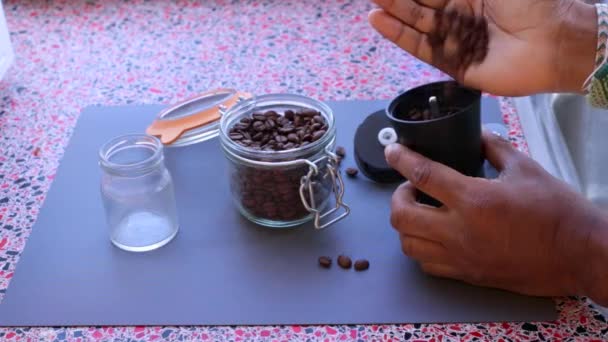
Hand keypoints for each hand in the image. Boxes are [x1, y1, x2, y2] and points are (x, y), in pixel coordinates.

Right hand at [368, 0, 596, 95]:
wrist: (551, 43)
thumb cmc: (530, 4)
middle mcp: (460, 16)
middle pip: (420, 5)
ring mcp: (454, 40)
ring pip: (416, 24)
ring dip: (392, 12)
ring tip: (370, 3)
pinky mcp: (451, 64)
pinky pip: (421, 48)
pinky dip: (399, 35)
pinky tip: (379, 21)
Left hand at [385, 131, 607, 301]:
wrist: (579, 254)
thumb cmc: (557, 211)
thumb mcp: (526, 169)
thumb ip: (494, 149)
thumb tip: (478, 135)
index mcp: (473, 199)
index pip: (422, 174)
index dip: (401, 159)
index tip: (392, 150)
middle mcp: (459, 231)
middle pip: (401, 216)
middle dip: (397, 197)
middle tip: (410, 188)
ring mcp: (461, 257)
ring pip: (408, 245)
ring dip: (406, 225)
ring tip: (419, 212)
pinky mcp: (467, 274)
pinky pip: (427, 265)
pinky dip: (420, 249)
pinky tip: (432, 237)